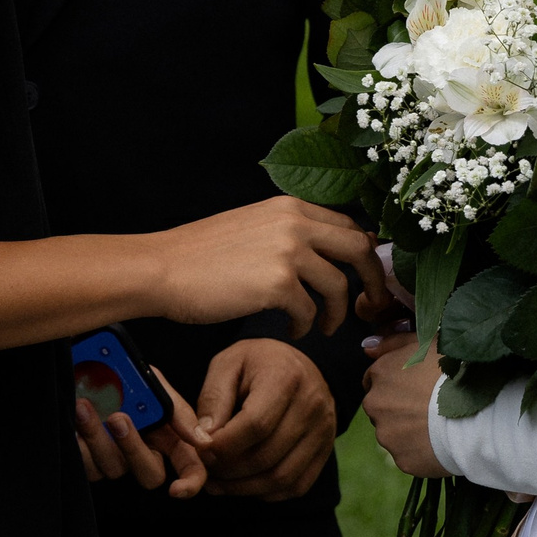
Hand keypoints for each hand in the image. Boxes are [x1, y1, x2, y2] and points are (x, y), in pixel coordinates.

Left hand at [76, 364, 208, 498]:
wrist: (88, 365)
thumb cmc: (126, 375)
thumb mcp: (155, 384)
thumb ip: (178, 412)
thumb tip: (202, 441)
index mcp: (169, 436)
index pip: (189, 467)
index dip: (189, 483)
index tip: (177, 489)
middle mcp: (144, 451)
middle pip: (149, 475)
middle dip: (133, 448)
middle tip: (117, 417)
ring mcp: (115, 457)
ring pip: (113, 469)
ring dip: (98, 438)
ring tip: (84, 407)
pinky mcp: (89, 458)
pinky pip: (86, 466)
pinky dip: (79, 444)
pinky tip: (74, 419)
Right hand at [147, 197, 389, 338]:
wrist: (162, 269)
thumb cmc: (200, 256)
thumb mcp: (252, 227)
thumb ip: (288, 233)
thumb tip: (326, 251)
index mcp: (289, 206)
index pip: (349, 224)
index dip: (364, 254)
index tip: (364, 278)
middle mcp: (294, 222)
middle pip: (359, 249)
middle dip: (374, 281)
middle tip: (369, 306)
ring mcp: (287, 251)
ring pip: (339, 285)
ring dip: (337, 312)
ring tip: (325, 328)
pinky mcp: (276, 283)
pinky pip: (310, 311)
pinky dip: (307, 325)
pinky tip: (294, 331)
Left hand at [195, 338, 337, 499]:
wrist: (296, 365)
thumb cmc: (255, 364)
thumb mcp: (227, 365)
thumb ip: (213, 399)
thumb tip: (204, 440)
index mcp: (286, 376)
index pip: (256, 424)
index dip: (224, 445)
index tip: (202, 450)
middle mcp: (312, 404)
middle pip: (267, 455)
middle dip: (229, 470)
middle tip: (205, 469)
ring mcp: (324, 430)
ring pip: (281, 477)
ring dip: (244, 488)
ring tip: (218, 482)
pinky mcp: (325, 451)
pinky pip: (296, 486)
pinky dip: (265, 493)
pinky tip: (243, 484)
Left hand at [362, 331, 451, 478]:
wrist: (477, 413)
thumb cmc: (456, 372)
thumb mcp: (427, 342)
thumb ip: (394, 341)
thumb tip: (368, 347)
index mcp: (381, 373)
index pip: (374, 379)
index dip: (396, 382)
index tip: (415, 387)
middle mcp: (376, 404)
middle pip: (381, 406)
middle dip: (398, 407)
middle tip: (429, 406)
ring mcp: (387, 434)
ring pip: (392, 432)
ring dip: (408, 429)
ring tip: (438, 425)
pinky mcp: (401, 459)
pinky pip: (408, 454)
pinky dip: (420, 450)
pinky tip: (440, 442)